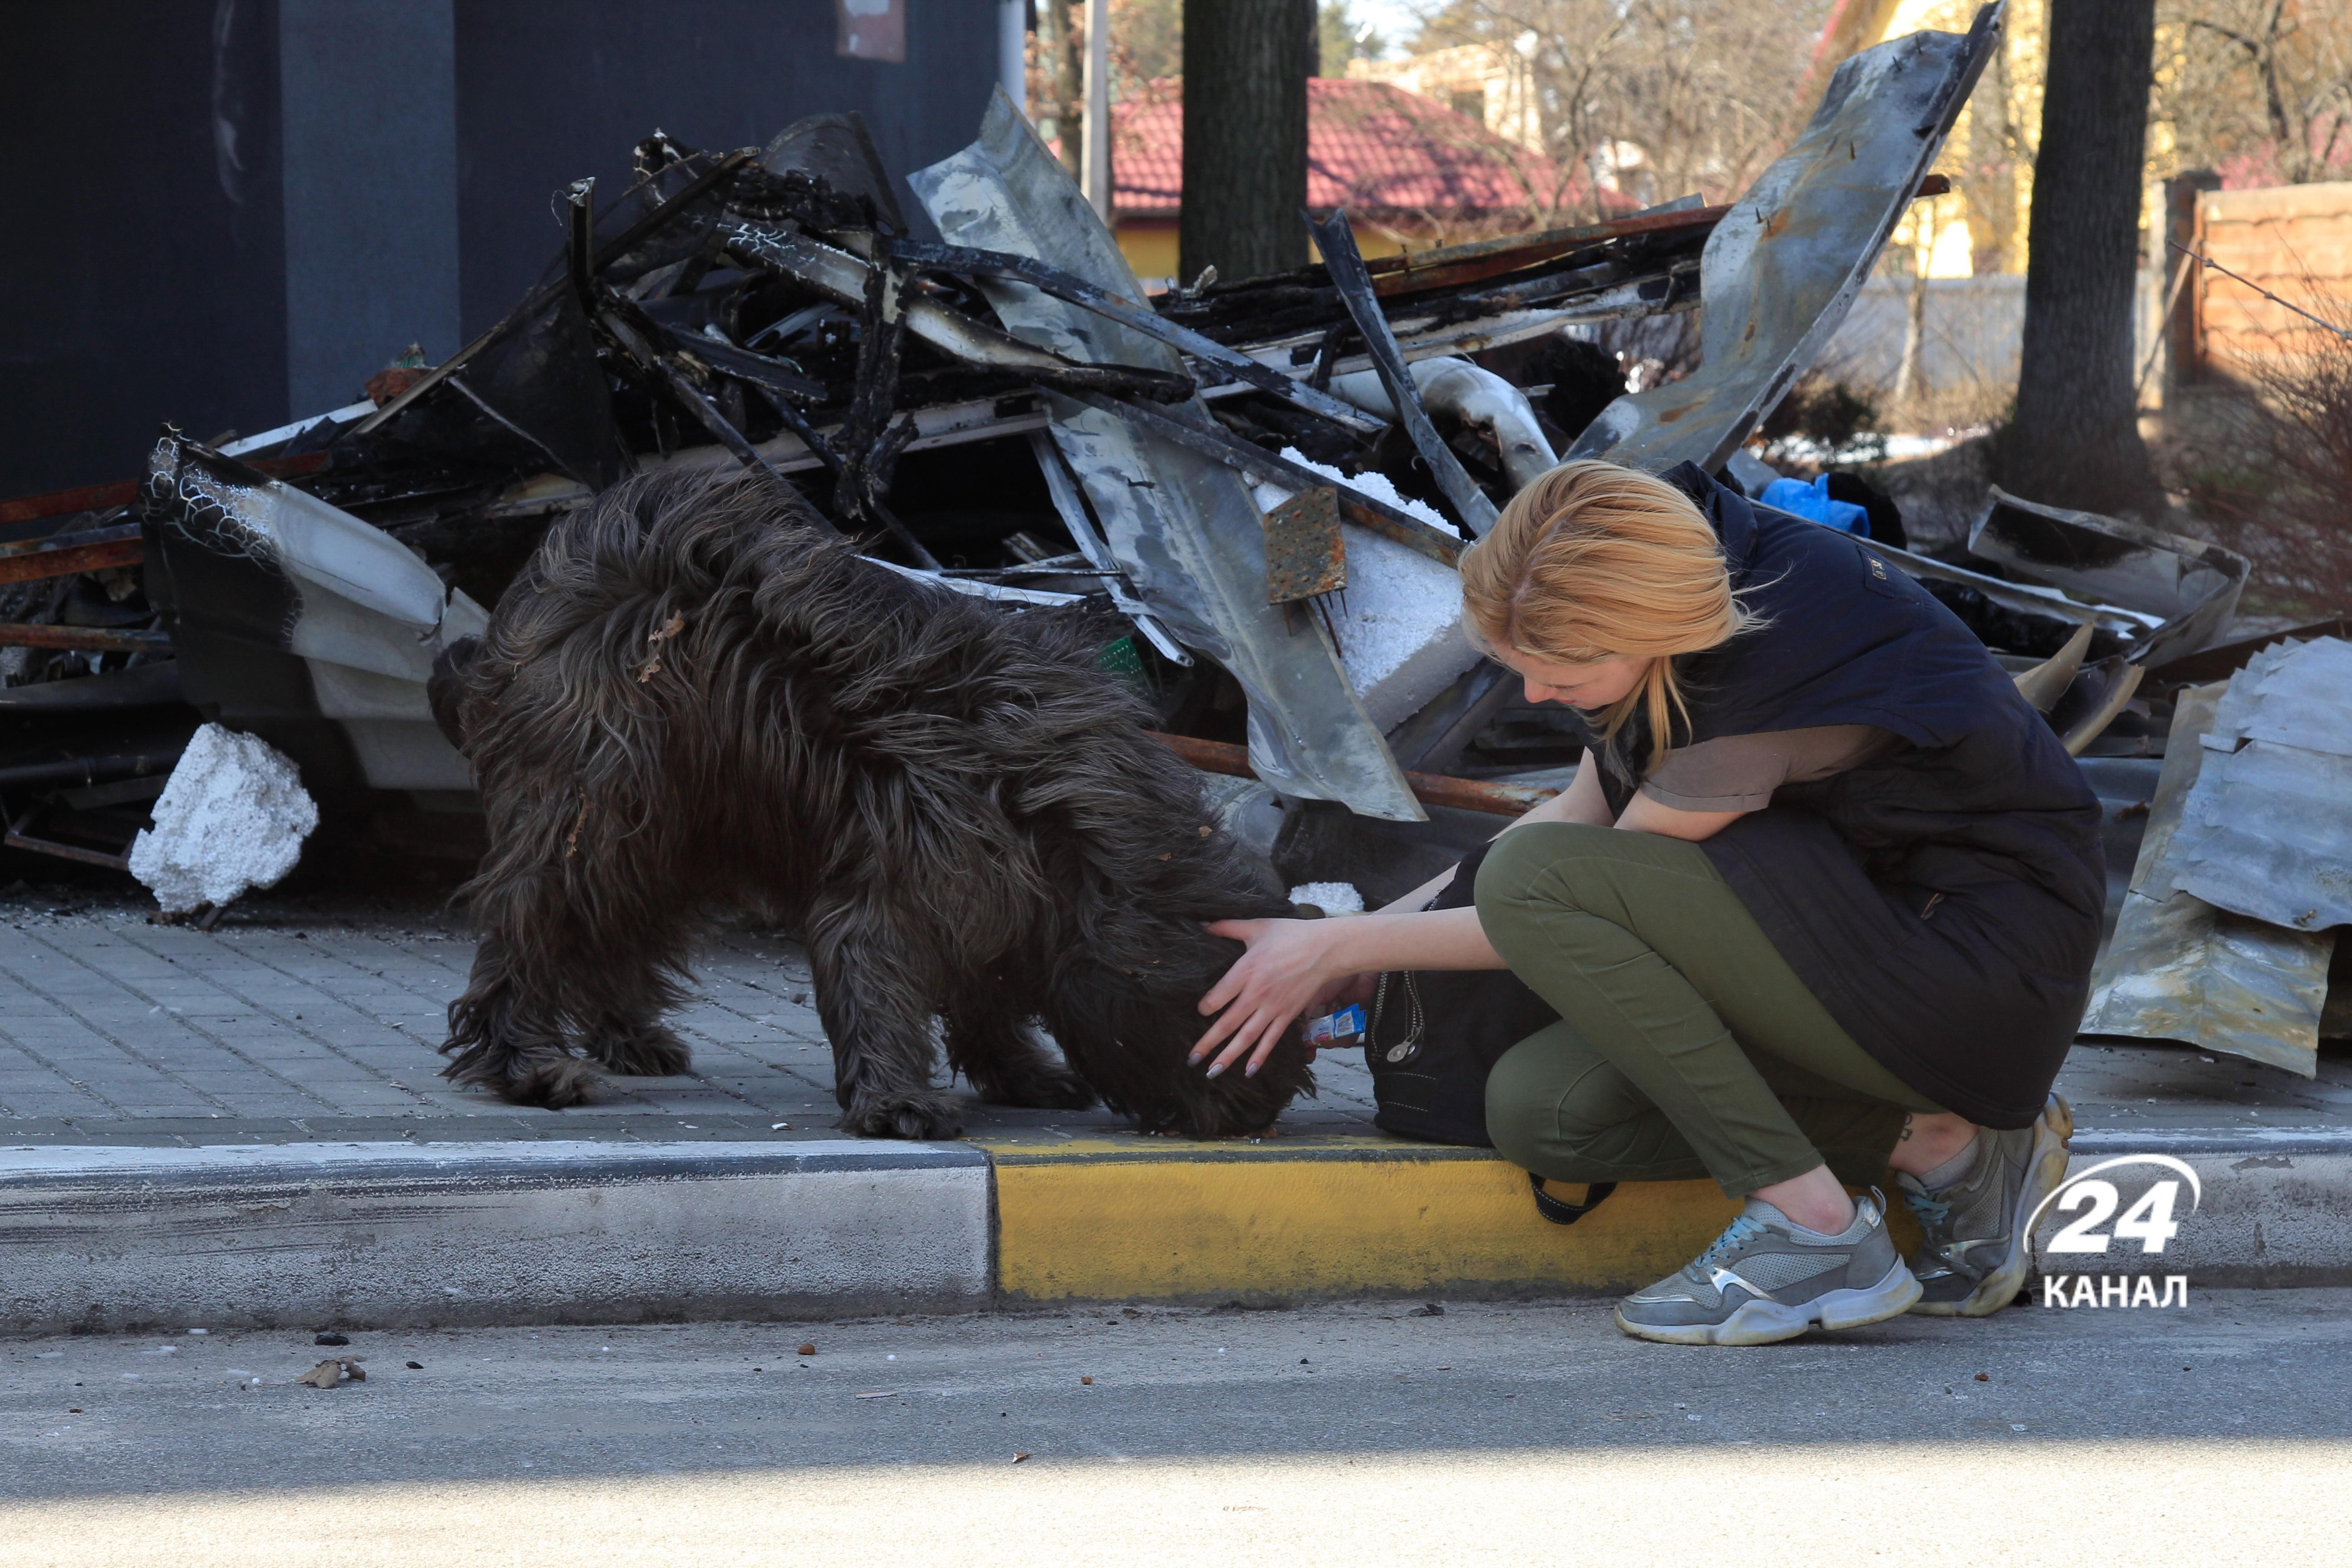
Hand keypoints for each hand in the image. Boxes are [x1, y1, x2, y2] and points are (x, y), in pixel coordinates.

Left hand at [1190, 918, 1348, 1079]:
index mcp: (1245, 971)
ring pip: (1246, 1037)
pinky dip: (1260, 1056)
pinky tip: (1248, 1071)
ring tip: (1212, 1072)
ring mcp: (1273, 1008)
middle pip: (1227, 1024)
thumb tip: (1201, 925)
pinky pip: (1271, 1040)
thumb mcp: (1256, 926)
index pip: (1216, 998)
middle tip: (1191, 1060)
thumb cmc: (1290, 935)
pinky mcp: (1287, 1015)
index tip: (1199, 1011)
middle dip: (1207, 1043)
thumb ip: (1226, 927)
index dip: (1203, 1008)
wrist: (1326, 949)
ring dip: (1229, 1056)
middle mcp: (1257, 994)